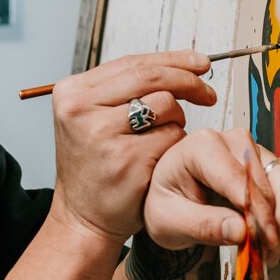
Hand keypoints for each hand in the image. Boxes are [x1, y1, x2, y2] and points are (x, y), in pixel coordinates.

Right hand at [49, 51, 216, 244]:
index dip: (173, 60)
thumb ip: (124, 90)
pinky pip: (171, 135)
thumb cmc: (96, 167)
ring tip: (165, 136)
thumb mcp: (94, 119)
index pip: (132, 62)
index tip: (200, 63)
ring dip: (177, 119)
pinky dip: (174, 144)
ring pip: (165, 103)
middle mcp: (81, 109)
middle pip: (151, 77)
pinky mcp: (127, 158)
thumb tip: (183, 64)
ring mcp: (102, 133)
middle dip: (188, 81)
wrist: (83, 218)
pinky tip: (161, 158)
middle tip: (207, 93)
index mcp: (72, 92)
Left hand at [143, 129, 279, 254]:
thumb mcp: (169, 221)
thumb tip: (240, 232)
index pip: (239, 180)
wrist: (167, 201)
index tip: (262, 242)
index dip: (256, 214)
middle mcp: (230, 140)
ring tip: (275, 245)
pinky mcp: (266, 159)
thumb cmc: (163, 204)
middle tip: (266, 253)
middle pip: (266, 179)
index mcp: (200, 146)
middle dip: (272, 221)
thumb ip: (203, 226)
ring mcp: (252, 147)